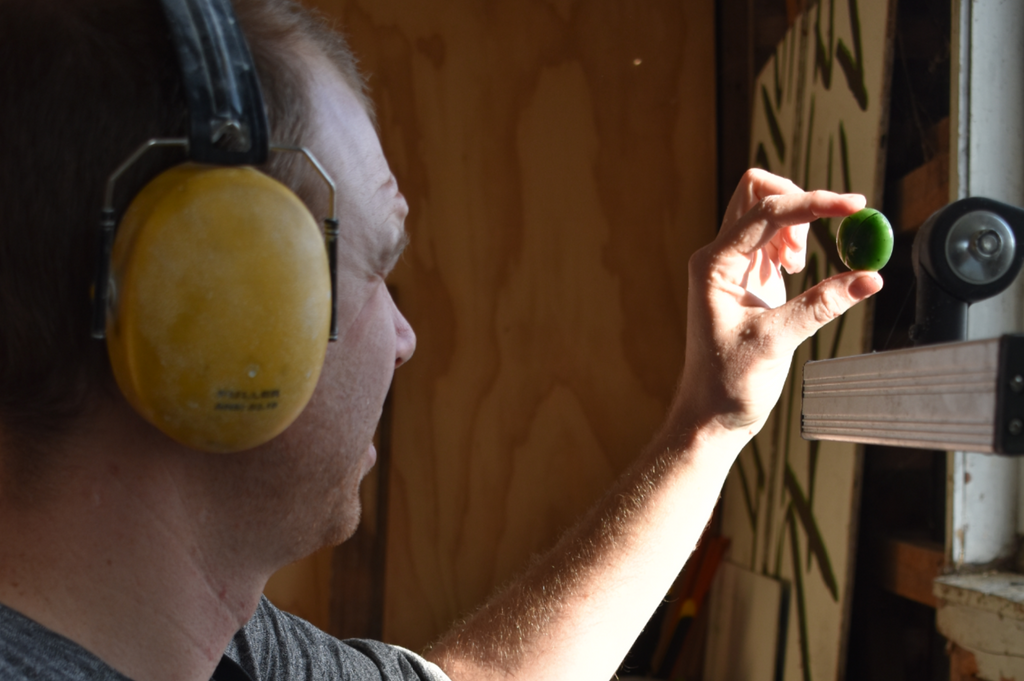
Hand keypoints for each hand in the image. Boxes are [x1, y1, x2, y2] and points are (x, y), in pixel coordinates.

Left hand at [675, 169, 882, 434]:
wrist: (710, 411)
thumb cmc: (728, 382)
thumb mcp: (777, 342)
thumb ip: (822, 304)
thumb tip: (869, 277)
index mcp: (714, 264)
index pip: (766, 212)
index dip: (813, 203)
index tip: (855, 206)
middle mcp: (719, 256)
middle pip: (757, 192)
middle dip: (799, 200)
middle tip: (824, 237)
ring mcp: (733, 265)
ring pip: (767, 211)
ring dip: (798, 224)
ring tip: (802, 267)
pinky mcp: (748, 277)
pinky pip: (774, 238)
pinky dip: (797, 241)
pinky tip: (800, 271)